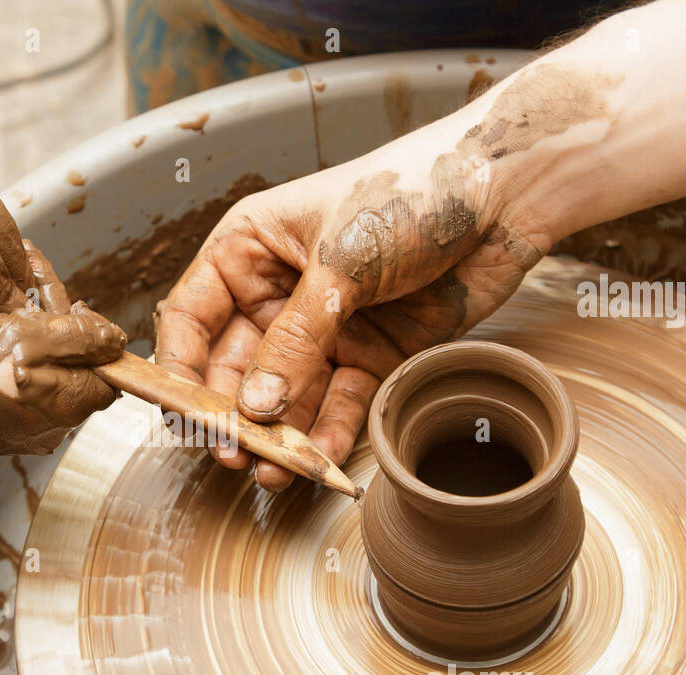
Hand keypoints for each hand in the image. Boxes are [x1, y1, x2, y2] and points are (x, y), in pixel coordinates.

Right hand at [0, 252, 125, 454]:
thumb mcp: (27, 335)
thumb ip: (80, 338)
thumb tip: (117, 341)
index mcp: (67, 405)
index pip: (108, 374)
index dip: (93, 338)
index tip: (68, 311)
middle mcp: (50, 427)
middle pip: (74, 373)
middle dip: (58, 334)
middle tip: (32, 303)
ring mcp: (20, 432)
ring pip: (42, 379)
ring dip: (31, 344)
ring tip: (5, 314)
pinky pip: (14, 392)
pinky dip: (8, 364)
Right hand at [155, 117, 551, 490]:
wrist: (504, 193)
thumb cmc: (413, 191)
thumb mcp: (340, 263)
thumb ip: (296, 340)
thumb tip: (256, 406)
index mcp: (249, 250)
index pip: (191, 317)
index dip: (180, 368)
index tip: (182, 415)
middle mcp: (278, 293)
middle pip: (236, 368)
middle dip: (234, 416)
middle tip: (235, 455)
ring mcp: (323, 328)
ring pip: (287, 396)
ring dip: (279, 436)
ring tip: (274, 472)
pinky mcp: (369, 354)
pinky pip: (339, 403)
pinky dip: (330, 433)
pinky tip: (320, 460)